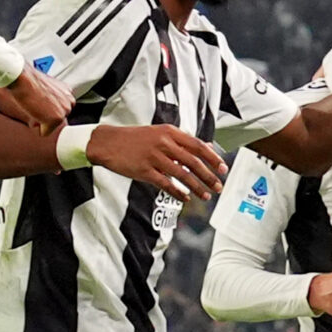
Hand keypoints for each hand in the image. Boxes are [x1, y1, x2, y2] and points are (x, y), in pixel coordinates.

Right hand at [0, 65, 72, 132]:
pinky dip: (36, 126)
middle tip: (35, 104)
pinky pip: (44, 132)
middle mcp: (70, 101)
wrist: (23, 78)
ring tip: (34, 106)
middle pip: (56, 121)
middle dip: (44, 117)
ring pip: (51, 127)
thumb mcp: (45, 87)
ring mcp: (64, 111)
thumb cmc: (28, 80)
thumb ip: (51, 97)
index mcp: (67, 92)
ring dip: (40, 120)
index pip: (59, 111)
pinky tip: (33, 111)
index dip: (46, 110)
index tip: (39, 103)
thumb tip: (47, 106)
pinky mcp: (57, 119)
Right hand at [90, 124, 225, 201]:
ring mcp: (153, 157)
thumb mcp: (160, 133)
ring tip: (205, 196)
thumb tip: (207, 147)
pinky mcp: (144, 170)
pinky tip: (185, 198)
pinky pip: (165, 184)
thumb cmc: (136, 139)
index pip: (198, 146)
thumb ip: (182, 140)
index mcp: (170, 132)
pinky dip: (177, 192)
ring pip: (181, 175)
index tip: (223, 169)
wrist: (108, 142)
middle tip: (218, 187)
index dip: (213, 158)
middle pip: (193, 162)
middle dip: (209, 176)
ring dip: (196, 187)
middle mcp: (163, 143)